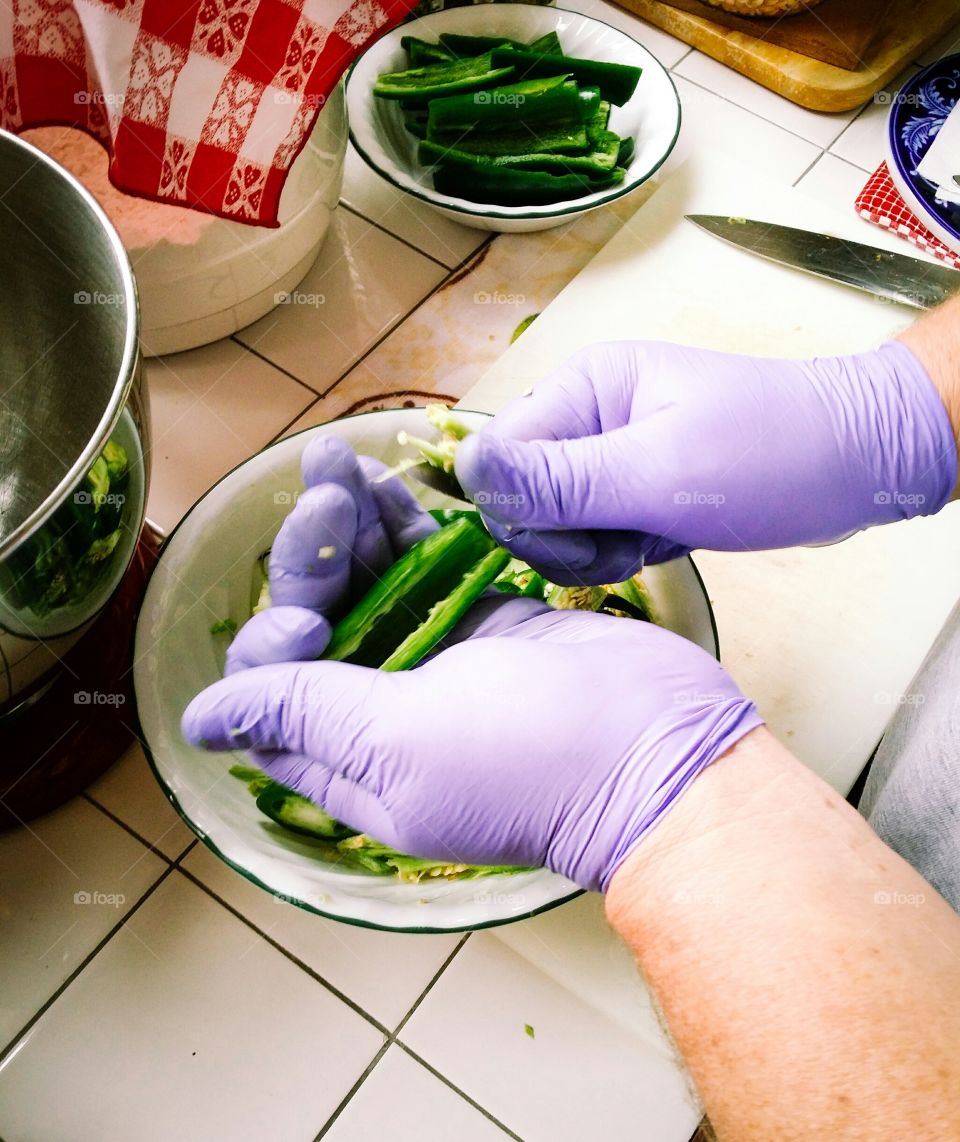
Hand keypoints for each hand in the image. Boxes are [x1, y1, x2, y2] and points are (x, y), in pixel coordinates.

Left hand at [183, 435, 761, 890]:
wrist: (660, 743)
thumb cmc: (529, 758)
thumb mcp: (397, 744)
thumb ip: (299, 713)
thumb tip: (201, 722)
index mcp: (352, 760)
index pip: (271, 695)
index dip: (270, 645)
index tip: (307, 621)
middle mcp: (386, 715)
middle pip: (319, 624)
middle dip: (310, 558)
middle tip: (322, 495)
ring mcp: (438, 664)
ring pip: (370, 585)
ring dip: (349, 524)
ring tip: (335, 453)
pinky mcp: (484, 623)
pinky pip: (426, 569)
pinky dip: (404, 526)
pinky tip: (382, 480)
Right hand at [453, 340, 957, 583]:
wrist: (857, 463)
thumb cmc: (773, 455)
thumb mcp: (662, 472)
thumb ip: (560, 480)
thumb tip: (467, 473)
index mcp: (584, 387)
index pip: (495, 457)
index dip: (523, 509)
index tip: (583, 532)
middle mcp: (586, 414)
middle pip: (518, 495)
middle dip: (563, 535)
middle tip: (624, 540)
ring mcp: (609, 452)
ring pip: (552, 522)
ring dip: (594, 548)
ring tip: (651, 539)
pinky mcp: (632, 485)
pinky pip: (591, 531)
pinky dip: (618, 550)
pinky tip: (660, 543)